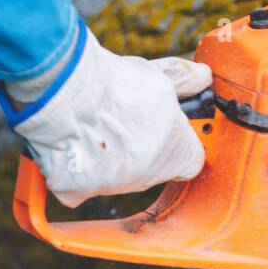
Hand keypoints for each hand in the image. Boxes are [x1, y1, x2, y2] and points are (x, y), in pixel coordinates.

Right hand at [0, 27, 210, 208]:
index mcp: (177, 150)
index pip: (191, 162)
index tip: (169, 135)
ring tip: (96, 127)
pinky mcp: (78, 191)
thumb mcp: (158, 77)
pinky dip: (76, 172)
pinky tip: (72, 145)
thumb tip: (203, 77)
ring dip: (111, 161)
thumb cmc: (114, 83)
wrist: (65, 90)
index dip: (181, 147)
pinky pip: (80, 187)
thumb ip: (185, 81)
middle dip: (143, 151)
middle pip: (153, 170)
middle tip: (125, 124)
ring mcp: (113, 186)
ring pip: (117, 178)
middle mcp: (149, 175)